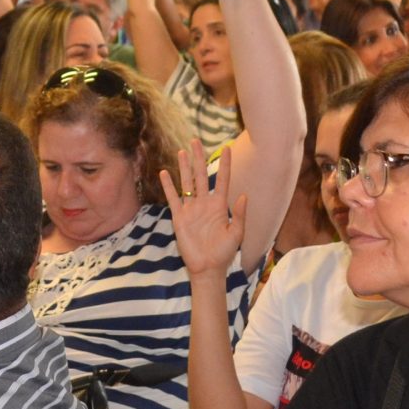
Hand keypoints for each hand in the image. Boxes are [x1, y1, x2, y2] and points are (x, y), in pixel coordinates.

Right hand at [159, 138, 244, 280]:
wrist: (207, 268)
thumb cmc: (224, 253)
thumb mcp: (237, 234)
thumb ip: (240, 215)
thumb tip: (243, 195)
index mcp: (220, 206)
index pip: (222, 180)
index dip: (224, 165)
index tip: (227, 148)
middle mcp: (204, 204)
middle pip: (201, 175)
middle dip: (199, 158)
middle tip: (196, 141)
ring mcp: (191, 209)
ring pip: (186, 183)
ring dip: (184, 167)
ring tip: (182, 151)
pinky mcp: (179, 217)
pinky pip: (173, 198)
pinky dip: (168, 186)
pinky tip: (164, 172)